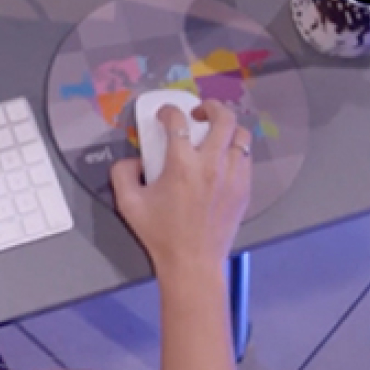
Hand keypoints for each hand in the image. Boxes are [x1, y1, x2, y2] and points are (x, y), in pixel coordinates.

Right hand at [112, 100, 252, 283]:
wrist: (193, 262)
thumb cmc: (161, 233)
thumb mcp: (128, 203)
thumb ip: (123, 173)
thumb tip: (134, 159)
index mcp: (182, 165)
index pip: (178, 122)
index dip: (168, 111)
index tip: (164, 115)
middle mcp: (212, 165)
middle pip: (223, 118)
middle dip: (210, 107)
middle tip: (198, 114)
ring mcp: (233, 176)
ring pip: (241, 136)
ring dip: (227, 129)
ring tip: (214, 135)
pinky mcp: (243, 189)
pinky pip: (246, 158)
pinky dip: (235, 150)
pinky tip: (222, 159)